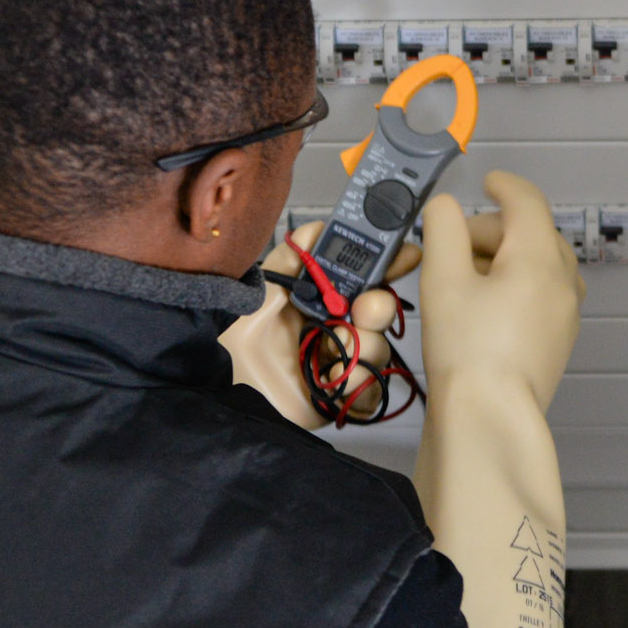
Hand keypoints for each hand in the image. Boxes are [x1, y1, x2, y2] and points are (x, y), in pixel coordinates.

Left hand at [215, 221, 419, 428]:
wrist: (221, 391)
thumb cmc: (235, 341)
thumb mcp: (260, 292)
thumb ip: (290, 260)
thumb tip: (316, 228)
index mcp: (320, 301)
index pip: (362, 279)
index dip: (386, 266)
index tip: (406, 254)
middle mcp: (334, 329)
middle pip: (378, 314)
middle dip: (379, 307)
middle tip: (366, 308)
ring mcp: (340, 364)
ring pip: (379, 349)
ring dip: (365, 347)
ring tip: (335, 351)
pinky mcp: (340, 399)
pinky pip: (370, 390)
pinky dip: (359, 384)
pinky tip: (336, 380)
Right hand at [418, 172, 584, 411]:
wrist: (490, 419)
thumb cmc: (466, 350)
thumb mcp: (443, 279)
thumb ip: (443, 229)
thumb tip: (445, 206)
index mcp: (539, 257)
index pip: (528, 202)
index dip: (505, 186)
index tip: (488, 182)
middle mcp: (563, 282)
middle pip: (532, 234)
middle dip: (493, 229)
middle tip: (451, 244)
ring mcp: (565, 315)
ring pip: (538, 266)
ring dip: (503, 258)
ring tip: (462, 277)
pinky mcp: (557, 342)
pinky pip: (540, 295)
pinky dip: (514, 285)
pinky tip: (481, 306)